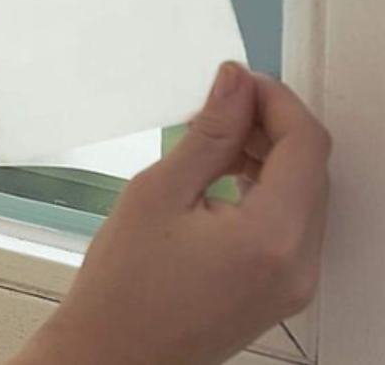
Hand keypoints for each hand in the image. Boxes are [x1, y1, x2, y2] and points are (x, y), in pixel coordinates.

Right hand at [13, 63, 330, 364]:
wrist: (109, 356)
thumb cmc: (120, 293)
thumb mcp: (157, 194)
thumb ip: (207, 135)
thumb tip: (235, 87)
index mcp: (270, 238)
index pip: (306, 144)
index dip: (276, 101)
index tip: (241, 83)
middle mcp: (296, 266)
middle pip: (311, 169)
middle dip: (271, 127)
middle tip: (222, 108)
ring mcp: (293, 284)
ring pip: (304, 196)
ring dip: (269, 159)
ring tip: (214, 146)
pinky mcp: (280, 293)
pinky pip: (291, 227)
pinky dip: (265, 194)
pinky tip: (223, 183)